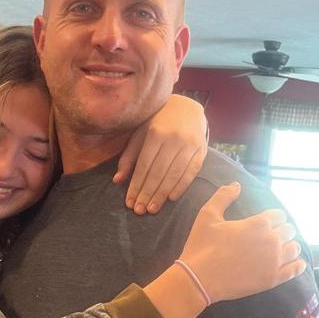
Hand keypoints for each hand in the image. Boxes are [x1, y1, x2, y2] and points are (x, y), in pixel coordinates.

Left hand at [113, 94, 206, 213]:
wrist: (187, 107)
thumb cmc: (158, 122)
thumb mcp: (140, 134)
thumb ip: (129, 156)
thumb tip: (117, 180)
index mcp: (156, 133)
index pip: (144, 166)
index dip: (136, 186)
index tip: (130, 202)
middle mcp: (174, 138)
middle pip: (158, 172)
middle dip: (147, 193)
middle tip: (140, 210)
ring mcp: (190, 144)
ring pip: (174, 174)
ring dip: (162, 194)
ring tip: (152, 209)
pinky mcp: (202, 150)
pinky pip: (191, 172)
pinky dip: (181, 186)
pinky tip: (171, 198)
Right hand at [179, 182, 305, 302]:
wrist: (198, 279)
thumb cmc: (201, 246)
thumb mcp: (207, 215)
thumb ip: (223, 196)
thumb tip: (236, 184)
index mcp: (258, 223)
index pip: (279, 215)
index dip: (273, 218)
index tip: (266, 224)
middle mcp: (271, 240)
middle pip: (289, 230)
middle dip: (281, 231)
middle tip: (270, 238)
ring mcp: (274, 260)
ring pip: (294, 248)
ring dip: (289, 247)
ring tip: (280, 251)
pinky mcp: (273, 279)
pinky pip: (295, 270)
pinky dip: (298, 265)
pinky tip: (296, 264)